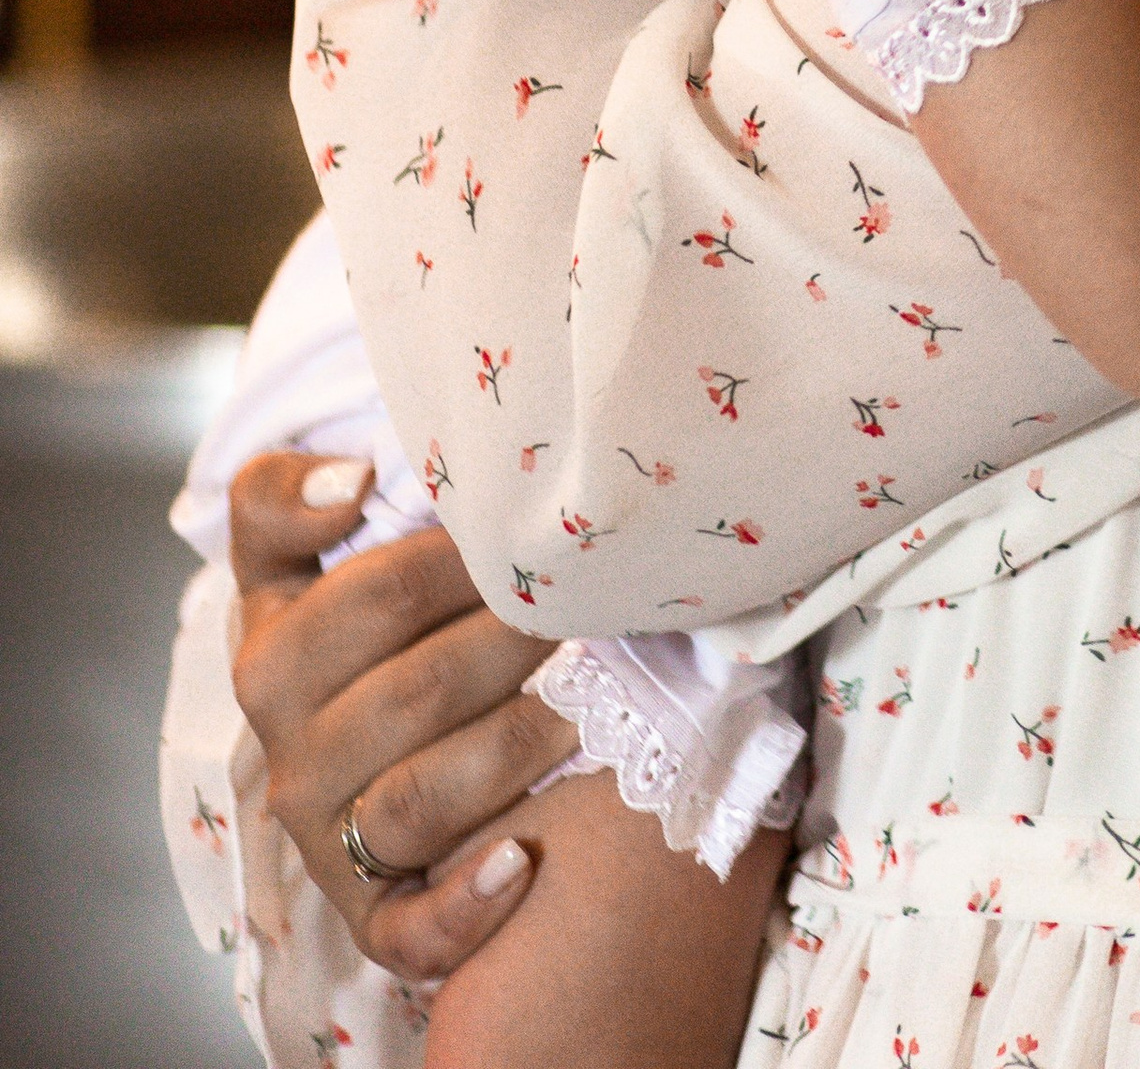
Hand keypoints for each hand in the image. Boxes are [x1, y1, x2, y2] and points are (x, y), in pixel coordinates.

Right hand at [230, 452, 571, 982]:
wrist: (369, 748)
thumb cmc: (366, 624)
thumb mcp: (301, 550)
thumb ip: (286, 495)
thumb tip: (352, 479)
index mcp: (273, 655)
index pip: (368, 594)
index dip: (451, 557)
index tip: (508, 526)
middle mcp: (290, 754)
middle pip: (418, 689)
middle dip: (517, 637)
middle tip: (592, 602)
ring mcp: (328, 840)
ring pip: (425, 795)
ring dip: (520, 744)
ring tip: (596, 701)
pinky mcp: (371, 917)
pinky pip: (411, 929)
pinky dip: (466, 904)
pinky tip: (522, 859)